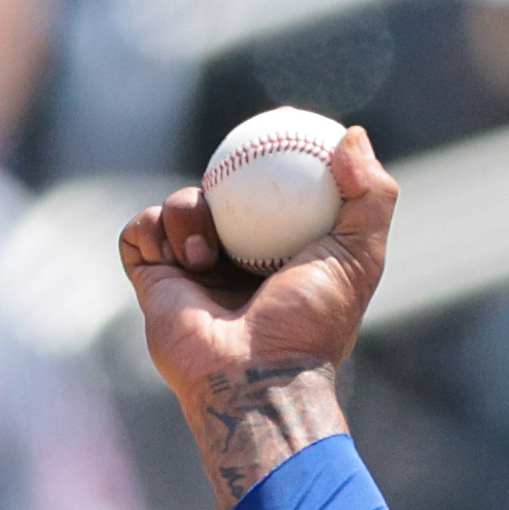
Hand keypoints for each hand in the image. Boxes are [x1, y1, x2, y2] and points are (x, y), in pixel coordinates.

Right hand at [117, 125, 397, 509]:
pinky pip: (138, 231)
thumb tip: (352, 134)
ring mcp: (192, 270)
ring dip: (187, 212)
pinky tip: (181, 257)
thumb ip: (370, 196)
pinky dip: (153, 231)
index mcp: (283, 252)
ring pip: (177, 205)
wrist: (257, 375)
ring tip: (207, 254)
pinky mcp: (153, 282)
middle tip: (233, 174)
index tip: (276, 135)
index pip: (272, 192)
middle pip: (220, 192)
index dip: (269, 162)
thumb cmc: (312, 321)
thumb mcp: (360, 255)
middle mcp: (237, 259)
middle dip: (224, 181)